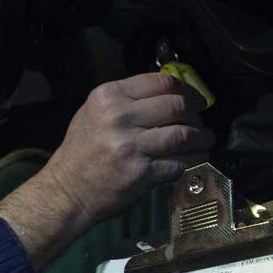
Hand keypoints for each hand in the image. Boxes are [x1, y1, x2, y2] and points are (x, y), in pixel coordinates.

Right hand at [0, 73, 213, 269]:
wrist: (66, 190)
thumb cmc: (81, 151)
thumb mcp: (94, 113)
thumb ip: (127, 100)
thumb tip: (170, 94)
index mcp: (108, 97)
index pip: (162, 82)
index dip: (186, 90)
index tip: (194, 100)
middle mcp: (119, 118)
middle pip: (176, 106)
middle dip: (195, 115)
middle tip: (200, 122)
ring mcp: (130, 146)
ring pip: (182, 134)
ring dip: (201, 138)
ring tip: (205, 140)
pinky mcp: (141, 172)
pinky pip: (179, 162)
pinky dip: (193, 160)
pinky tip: (196, 158)